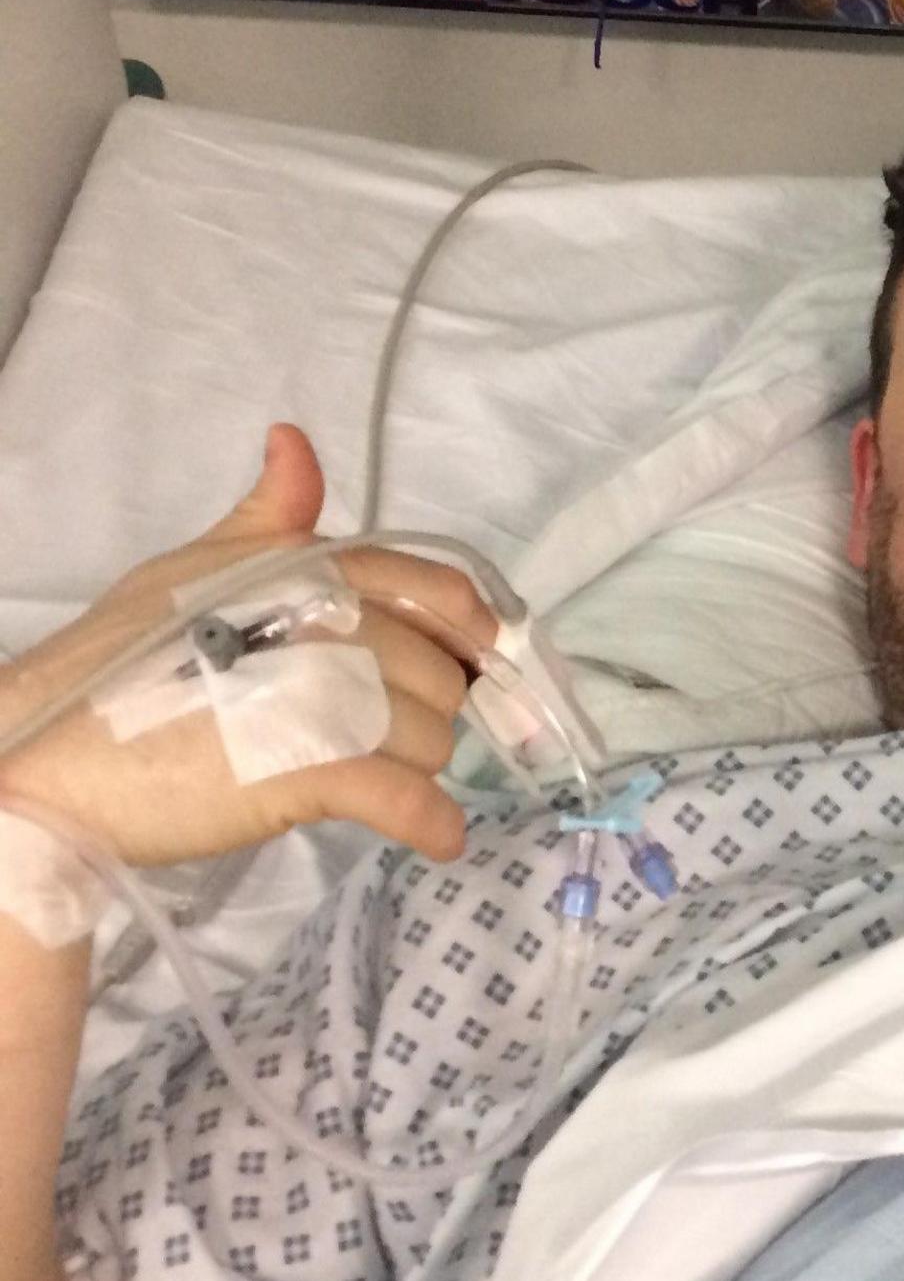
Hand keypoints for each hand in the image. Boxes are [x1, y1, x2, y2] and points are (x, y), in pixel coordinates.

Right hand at [0, 426, 495, 867]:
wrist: (50, 757)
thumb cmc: (117, 664)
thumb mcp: (193, 568)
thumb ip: (267, 519)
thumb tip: (295, 443)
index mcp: (307, 572)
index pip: (429, 588)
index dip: (467, 625)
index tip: (476, 654)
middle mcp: (330, 624)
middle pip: (437, 675)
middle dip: (422, 709)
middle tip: (379, 734)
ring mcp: (326, 698)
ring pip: (432, 739)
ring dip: (417, 767)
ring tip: (370, 779)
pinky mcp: (315, 771)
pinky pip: (412, 802)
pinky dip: (434, 825)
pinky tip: (436, 836)